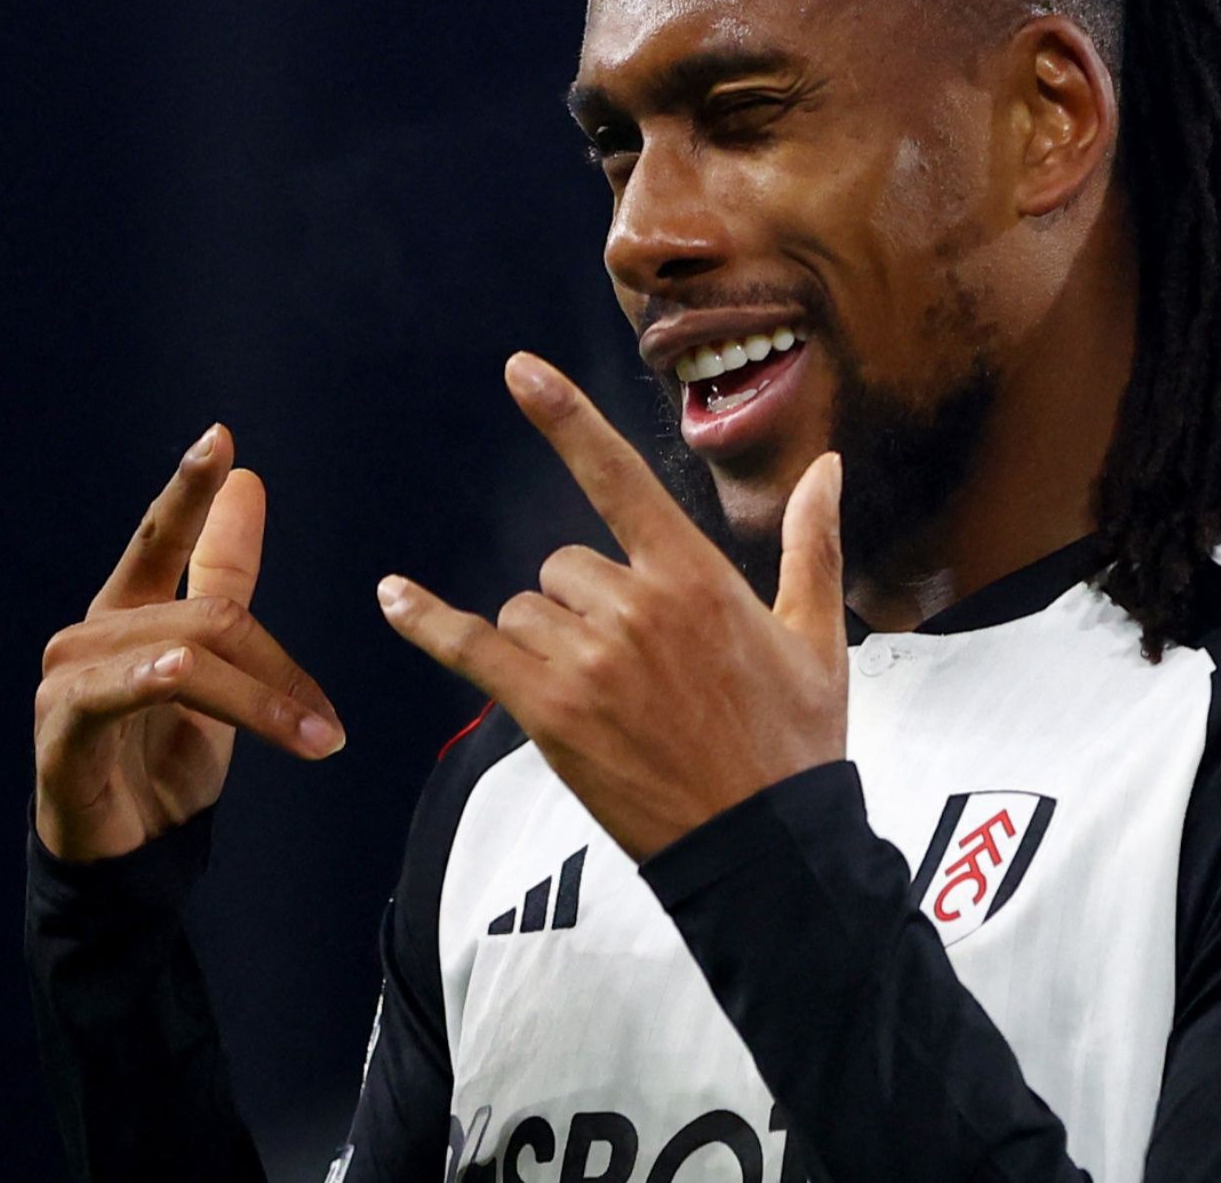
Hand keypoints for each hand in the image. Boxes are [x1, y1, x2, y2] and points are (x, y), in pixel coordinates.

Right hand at [33, 425, 344, 861]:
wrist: (127, 862)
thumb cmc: (163, 762)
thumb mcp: (218, 666)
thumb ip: (225, 575)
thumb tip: (249, 482)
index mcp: (126, 615)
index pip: (160, 538)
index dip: (188, 490)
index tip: (221, 439)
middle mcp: (90, 635)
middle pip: (211, 614)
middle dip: (281, 669)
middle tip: (331, 726)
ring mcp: (69, 680)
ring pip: (187, 653)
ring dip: (262, 699)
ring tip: (317, 739)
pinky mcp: (61, 729)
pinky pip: (119, 691)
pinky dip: (160, 683)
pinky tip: (177, 677)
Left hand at [377, 353, 846, 860]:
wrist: (768, 849)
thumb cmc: (796, 745)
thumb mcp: (817, 638)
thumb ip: (812, 544)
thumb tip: (827, 468)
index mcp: (696, 577)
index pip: (619, 477)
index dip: (566, 419)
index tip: (518, 370)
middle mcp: (636, 606)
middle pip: (563, 565)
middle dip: (584, 606)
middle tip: (636, 671)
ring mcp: (588, 661)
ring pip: (525, 609)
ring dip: (547, 641)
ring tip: (607, 701)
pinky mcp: (549, 713)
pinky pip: (470, 647)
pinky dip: (428, 621)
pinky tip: (393, 596)